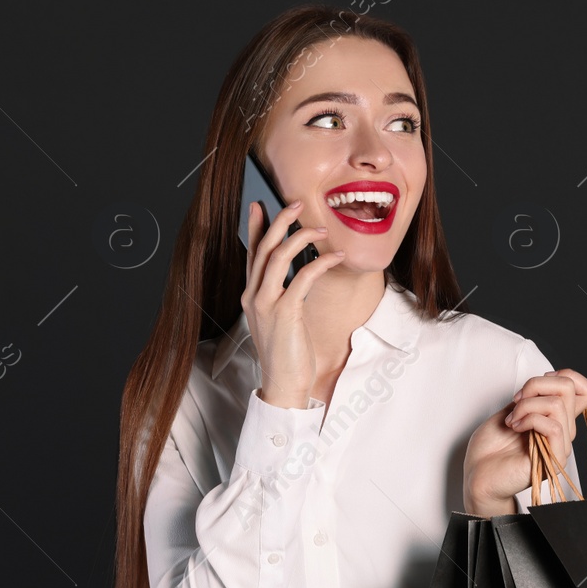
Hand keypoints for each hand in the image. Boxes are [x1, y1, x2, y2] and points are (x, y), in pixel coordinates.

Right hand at [242, 199, 346, 407]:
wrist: (283, 384)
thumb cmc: (286, 353)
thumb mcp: (280, 320)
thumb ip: (281, 296)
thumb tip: (294, 274)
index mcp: (251, 296)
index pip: (251, 254)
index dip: (254, 228)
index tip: (259, 205)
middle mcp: (253, 296)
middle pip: (263, 247)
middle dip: (279, 221)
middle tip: (296, 203)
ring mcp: (266, 304)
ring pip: (277, 256)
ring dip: (300, 236)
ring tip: (320, 227)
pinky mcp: (284, 312)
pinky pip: (302, 277)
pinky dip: (320, 262)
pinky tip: (335, 257)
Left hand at [462, 368, 586, 513]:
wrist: (477, 476)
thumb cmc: (489, 448)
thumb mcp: (511, 410)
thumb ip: (533, 397)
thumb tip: (551, 379)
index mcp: (556, 419)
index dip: (564, 376)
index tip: (533, 388)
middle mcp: (563, 432)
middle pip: (570, 387)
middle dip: (536, 385)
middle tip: (516, 401)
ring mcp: (560, 446)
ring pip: (557, 404)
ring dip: (527, 405)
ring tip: (511, 420)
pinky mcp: (553, 459)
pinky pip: (553, 426)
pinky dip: (529, 419)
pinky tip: (515, 427)